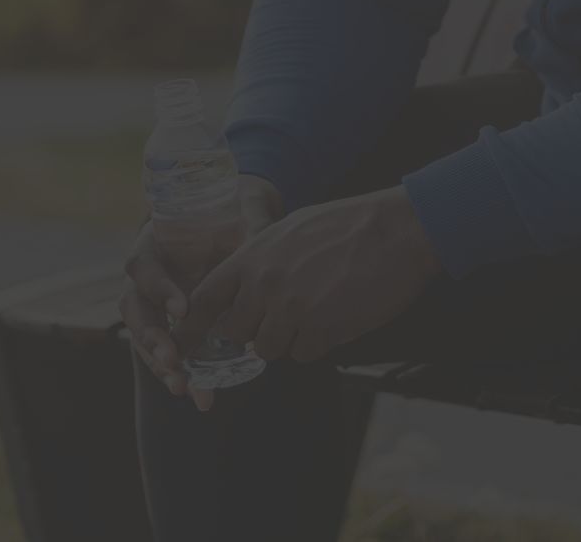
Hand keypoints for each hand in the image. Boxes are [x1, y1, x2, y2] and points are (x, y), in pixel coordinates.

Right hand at [121, 175, 282, 411]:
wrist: (234, 226)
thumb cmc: (233, 215)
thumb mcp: (242, 213)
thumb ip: (248, 224)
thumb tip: (262, 236)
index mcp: (154, 243)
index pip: (142, 265)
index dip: (158, 288)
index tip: (183, 309)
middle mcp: (147, 276)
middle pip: (134, 308)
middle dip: (151, 337)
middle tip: (173, 359)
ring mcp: (155, 304)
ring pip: (144, 337)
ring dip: (160, 364)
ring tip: (182, 386)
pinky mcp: (171, 327)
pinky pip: (167, 353)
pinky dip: (180, 374)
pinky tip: (200, 394)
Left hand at [170, 185, 440, 400]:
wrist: (396, 230)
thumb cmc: (348, 225)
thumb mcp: (292, 229)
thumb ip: (262, 259)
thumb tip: (246, 287)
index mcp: (254, 255)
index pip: (204, 299)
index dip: (191, 327)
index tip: (183, 344)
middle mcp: (265, 283)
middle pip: (237, 333)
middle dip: (256, 331)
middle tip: (285, 315)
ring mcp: (291, 309)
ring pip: (269, 349)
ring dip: (289, 339)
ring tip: (318, 309)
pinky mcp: (320, 330)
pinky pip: (303, 354)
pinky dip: (318, 343)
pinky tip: (338, 316)